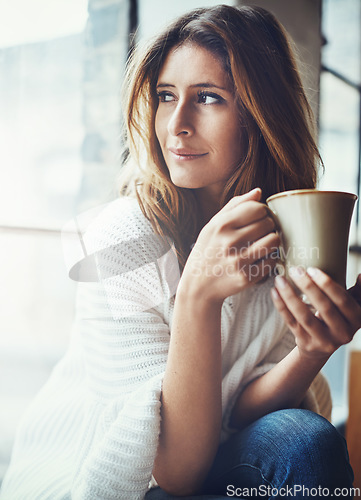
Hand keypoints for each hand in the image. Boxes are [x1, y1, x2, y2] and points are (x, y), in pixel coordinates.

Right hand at [179, 188, 279, 304]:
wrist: (198, 286)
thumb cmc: (206, 251)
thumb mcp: (212, 225)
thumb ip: (234, 206)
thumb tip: (258, 192)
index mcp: (221, 225)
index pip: (257, 208)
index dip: (262, 211)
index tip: (259, 217)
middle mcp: (230, 242)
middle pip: (268, 223)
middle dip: (268, 225)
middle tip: (261, 232)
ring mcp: (239, 261)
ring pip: (274, 240)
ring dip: (273, 240)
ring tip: (264, 243)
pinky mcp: (247, 277)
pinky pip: (272, 261)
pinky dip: (269, 258)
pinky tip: (260, 258)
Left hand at [271, 267, 360, 359]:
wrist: (322, 348)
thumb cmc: (337, 318)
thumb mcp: (352, 307)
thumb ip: (358, 292)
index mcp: (356, 320)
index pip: (343, 300)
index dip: (327, 285)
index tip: (312, 269)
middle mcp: (342, 333)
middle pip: (324, 308)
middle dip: (308, 287)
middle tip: (295, 270)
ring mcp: (323, 341)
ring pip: (304, 317)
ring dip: (290, 296)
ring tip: (280, 279)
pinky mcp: (306, 343)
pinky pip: (291, 322)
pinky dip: (281, 306)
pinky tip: (274, 292)